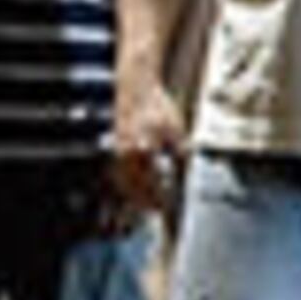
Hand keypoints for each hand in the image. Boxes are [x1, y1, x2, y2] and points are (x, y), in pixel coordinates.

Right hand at [109, 77, 188, 226]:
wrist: (136, 89)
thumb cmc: (158, 107)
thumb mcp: (177, 128)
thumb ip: (181, 151)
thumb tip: (185, 169)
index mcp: (145, 150)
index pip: (152, 184)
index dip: (159, 198)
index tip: (167, 206)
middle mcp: (128, 154)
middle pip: (135, 188)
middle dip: (145, 202)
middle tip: (157, 211)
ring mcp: (119, 151)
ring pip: (124, 183)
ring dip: (133, 196)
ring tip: (145, 204)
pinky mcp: (115, 147)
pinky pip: (118, 173)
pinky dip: (126, 184)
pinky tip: (134, 188)